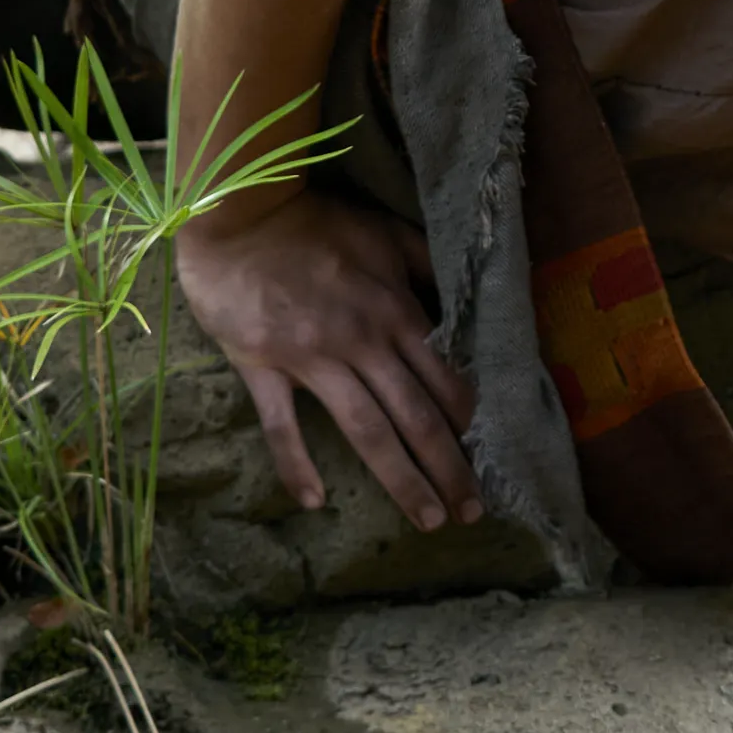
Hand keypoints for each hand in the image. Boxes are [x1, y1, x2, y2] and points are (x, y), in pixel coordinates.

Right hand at [175, 188, 482, 531]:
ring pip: (367, 431)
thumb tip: (466, 292)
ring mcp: (312, 358)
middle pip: (416, 416)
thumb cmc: (316, 223)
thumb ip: (427, 264)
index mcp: (395, 311)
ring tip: (428, 519)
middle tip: (473, 513)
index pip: (446, 377)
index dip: (472, 421)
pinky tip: (317, 503)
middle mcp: (362, 341)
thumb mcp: (386, 233)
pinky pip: (283, 427)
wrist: (239, 212)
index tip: (493, 457)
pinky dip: (298, 466)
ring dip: (401, 480)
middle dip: (449, 467)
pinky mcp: (263, 367)